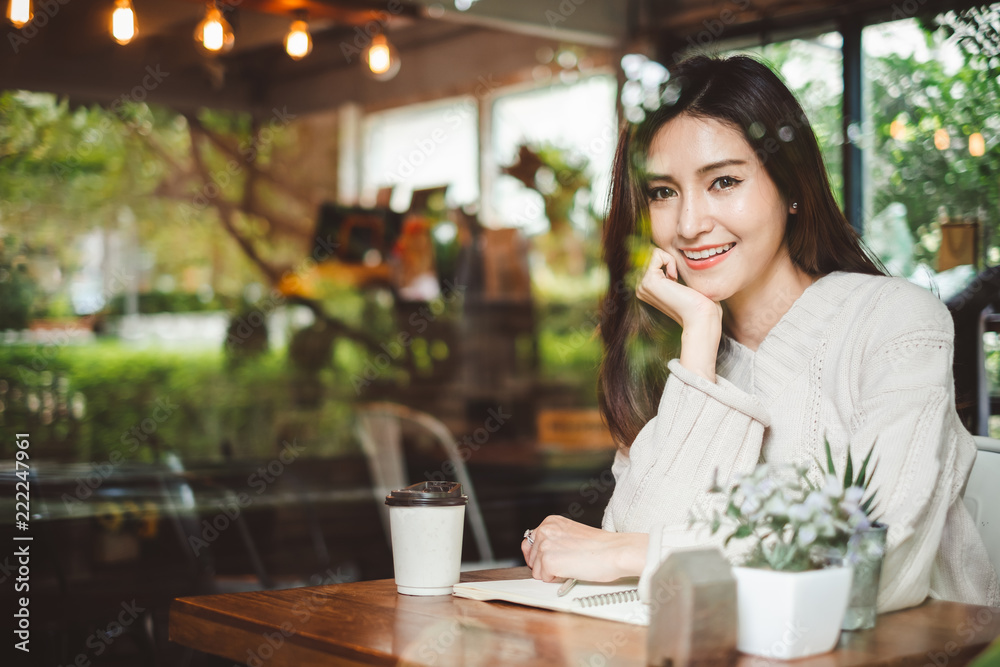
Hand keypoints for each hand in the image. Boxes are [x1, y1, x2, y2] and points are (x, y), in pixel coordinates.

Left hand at [521, 515, 646, 582]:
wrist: (615, 552)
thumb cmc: (601, 546)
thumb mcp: (570, 535)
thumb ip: (553, 540)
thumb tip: (537, 555)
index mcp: (550, 521)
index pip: (530, 542)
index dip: (540, 555)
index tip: (553, 558)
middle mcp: (544, 530)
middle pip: (531, 557)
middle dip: (545, 564)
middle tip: (567, 562)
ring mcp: (544, 545)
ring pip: (535, 570)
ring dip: (551, 573)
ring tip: (571, 565)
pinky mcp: (548, 561)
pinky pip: (543, 579)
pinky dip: (556, 580)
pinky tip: (571, 571)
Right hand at [635, 247, 720, 330]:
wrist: (700, 315)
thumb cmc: (696, 300)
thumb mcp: (678, 281)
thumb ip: (667, 268)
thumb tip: (661, 251)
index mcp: (645, 288)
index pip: (652, 259)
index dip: (668, 262)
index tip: (676, 280)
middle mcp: (640, 287)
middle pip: (652, 254)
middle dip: (668, 260)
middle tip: (676, 280)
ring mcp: (642, 285)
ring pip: (654, 253)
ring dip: (671, 261)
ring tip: (675, 280)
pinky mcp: (648, 280)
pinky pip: (657, 254)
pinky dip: (670, 261)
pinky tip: (674, 277)